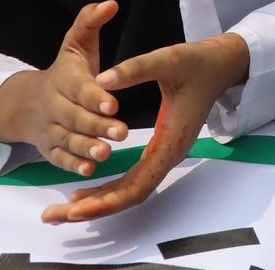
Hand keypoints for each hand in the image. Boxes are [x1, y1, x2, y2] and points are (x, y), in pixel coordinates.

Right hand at [0, 1, 129, 179]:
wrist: (27, 102)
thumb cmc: (66, 70)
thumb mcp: (75, 43)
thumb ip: (90, 22)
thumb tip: (111, 3)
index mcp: (63, 79)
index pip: (79, 89)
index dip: (95, 97)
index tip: (114, 104)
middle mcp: (54, 106)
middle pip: (74, 118)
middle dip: (96, 126)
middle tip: (122, 132)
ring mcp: (49, 129)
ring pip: (67, 141)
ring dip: (86, 148)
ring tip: (106, 154)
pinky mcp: (49, 148)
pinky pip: (58, 159)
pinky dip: (71, 165)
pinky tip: (89, 170)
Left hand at [42, 32, 249, 224]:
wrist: (222, 63)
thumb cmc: (199, 62)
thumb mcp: (169, 58)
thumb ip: (136, 69)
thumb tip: (100, 79)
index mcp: (171, 142)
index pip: (137, 186)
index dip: (105, 200)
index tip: (74, 208)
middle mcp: (168, 155)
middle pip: (128, 196)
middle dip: (92, 209)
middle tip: (51, 216)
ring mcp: (164, 154)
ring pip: (128, 191)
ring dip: (96, 202)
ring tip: (59, 211)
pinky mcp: (159, 149)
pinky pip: (131, 179)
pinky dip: (107, 190)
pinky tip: (83, 193)